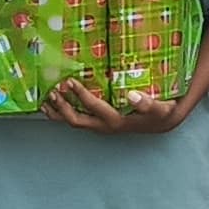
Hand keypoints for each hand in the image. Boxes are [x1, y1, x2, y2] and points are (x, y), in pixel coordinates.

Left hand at [45, 79, 185, 135]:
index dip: (80, 95)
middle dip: (62, 107)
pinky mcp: (100, 123)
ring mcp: (101, 126)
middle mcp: (104, 126)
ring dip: (58, 113)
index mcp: (116, 121)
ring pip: (73, 122)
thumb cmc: (161, 112)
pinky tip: (55, 106)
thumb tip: (132, 95)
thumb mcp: (161, 108)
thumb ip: (148, 103)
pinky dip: (63, 114)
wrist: (163, 122)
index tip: (70, 81)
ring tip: (46, 101)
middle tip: (53, 91)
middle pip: (76, 120)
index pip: (93, 107)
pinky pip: (78, 119)